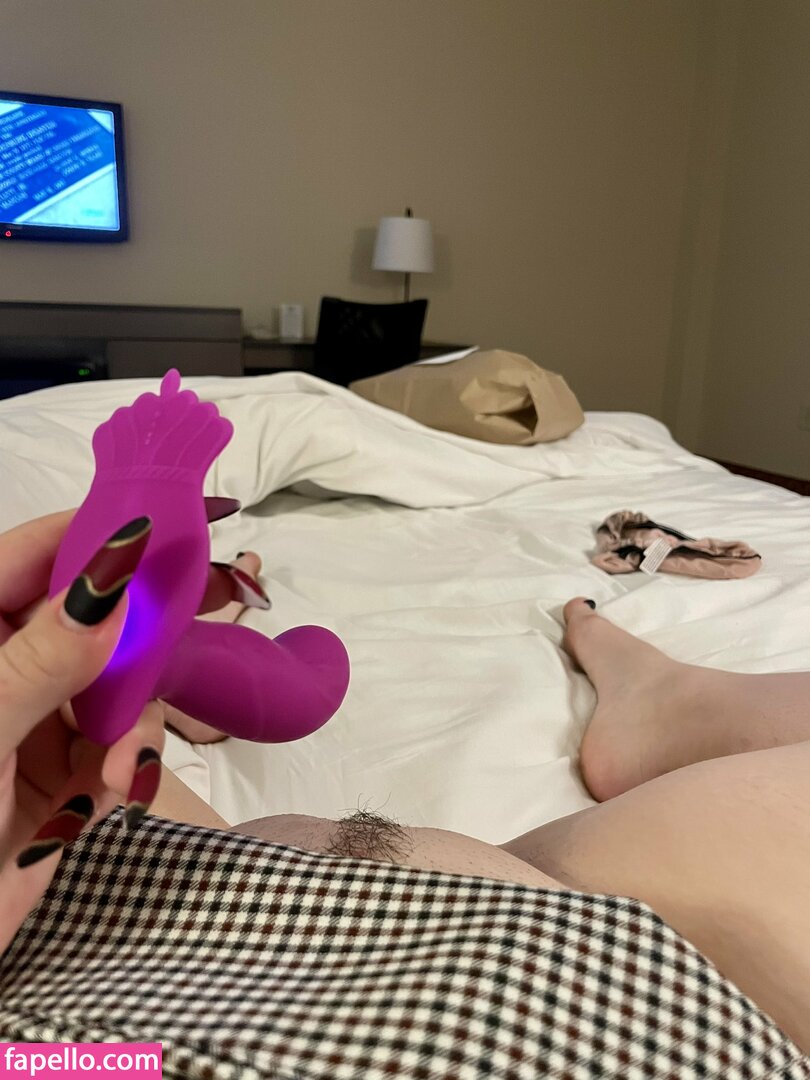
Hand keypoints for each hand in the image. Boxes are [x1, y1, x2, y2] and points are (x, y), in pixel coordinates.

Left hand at [0, 511, 252, 952]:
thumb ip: (44, 656)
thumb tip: (114, 581)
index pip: (36, 557)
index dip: (101, 535)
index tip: (172, 523)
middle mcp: (9, 666)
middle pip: (95, 618)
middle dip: (149, 627)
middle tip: (230, 593)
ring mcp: (38, 719)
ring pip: (120, 683)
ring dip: (134, 722)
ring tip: (121, 768)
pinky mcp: (65, 773)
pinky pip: (120, 744)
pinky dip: (128, 764)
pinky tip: (113, 791)